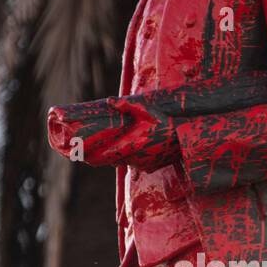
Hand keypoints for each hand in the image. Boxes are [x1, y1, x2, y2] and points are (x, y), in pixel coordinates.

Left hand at [46, 98, 178, 169]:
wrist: (189, 135)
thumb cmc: (168, 118)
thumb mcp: (148, 107)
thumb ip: (128, 105)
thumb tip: (109, 100)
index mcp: (133, 144)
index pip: (105, 154)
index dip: (89, 154)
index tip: (77, 151)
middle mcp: (137, 157)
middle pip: (109, 161)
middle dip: (94, 157)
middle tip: (80, 152)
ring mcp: (145, 164)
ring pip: (121, 163)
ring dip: (110, 157)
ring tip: (95, 151)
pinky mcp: (152, 166)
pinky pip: (134, 164)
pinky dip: (127, 158)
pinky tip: (123, 150)